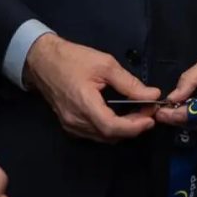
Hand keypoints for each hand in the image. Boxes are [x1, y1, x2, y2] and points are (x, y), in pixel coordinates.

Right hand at [24, 34, 160, 142]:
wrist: (43, 61)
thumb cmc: (73, 59)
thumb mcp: (105, 64)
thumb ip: (130, 83)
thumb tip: (153, 95)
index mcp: (84, 104)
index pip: (112, 127)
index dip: (134, 127)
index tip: (151, 118)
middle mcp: (76, 121)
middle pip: (109, 135)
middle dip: (132, 127)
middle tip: (148, 112)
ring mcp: (71, 125)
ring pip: (102, 137)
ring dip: (122, 129)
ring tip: (137, 113)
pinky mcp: (68, 125)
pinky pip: (93, 133)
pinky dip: (109, 128)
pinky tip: (119, 116)